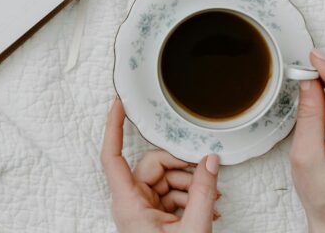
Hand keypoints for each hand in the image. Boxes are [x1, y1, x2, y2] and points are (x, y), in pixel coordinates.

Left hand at [101, 98, 221, 232]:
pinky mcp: (151, 216)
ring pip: (163, 179)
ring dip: (189, 186)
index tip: (119, 104)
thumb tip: (210, 161)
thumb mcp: (193, 228)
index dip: (114, 127)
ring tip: (212, 200)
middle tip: (205, 174)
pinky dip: (188, 198)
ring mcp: (140, 210)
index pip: (113, 157)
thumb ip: (203, 193)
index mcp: (128, 204)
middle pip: (151, 166)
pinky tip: (207, 208)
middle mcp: (129, 204)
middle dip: (181, 168)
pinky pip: (168, 194)